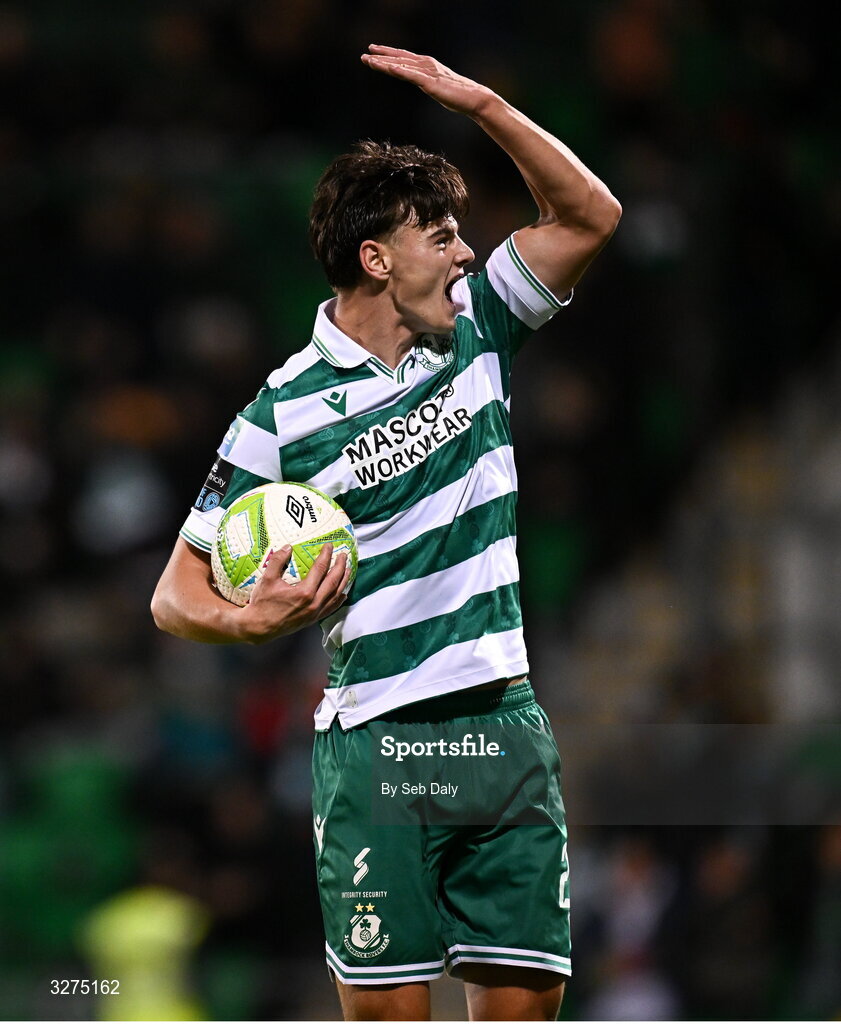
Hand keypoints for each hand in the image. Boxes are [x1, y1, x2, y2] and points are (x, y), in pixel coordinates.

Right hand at [240, 543, 349, 643]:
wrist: (259, 627)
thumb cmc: (262, 603)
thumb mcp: (267, 579)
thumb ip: (277, 561)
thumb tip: (288, 547)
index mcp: (304, 592)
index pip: (320, 569)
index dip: (326, 555)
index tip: (329, 546)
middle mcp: (313, 603)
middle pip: (333, 581)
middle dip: (340, 566)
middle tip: (343, 555)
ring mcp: (315, 613)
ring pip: (335, 595)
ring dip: (344, 581)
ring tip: (348, 570)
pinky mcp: (313, 620)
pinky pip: (331, 608)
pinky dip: (339, 600)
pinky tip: (343, 594)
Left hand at [361, 44, 493, 117]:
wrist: (475, 99)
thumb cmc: (458, 95)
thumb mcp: (437, 87)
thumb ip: (426, 82)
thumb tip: (420, 83)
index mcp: (427, 65)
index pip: (403, 58)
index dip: (387, 54)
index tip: (372, 52)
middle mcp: (426, 65)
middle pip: (399, 59)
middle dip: (381, 57)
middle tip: (364, 55)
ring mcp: (429, 73)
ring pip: (402, 66)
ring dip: (385, 63)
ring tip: (370, 61)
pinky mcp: (432, 83)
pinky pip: (413, 76)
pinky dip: (401, 71)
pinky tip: (390, 68)